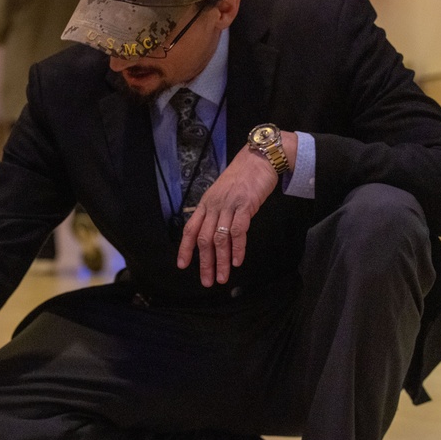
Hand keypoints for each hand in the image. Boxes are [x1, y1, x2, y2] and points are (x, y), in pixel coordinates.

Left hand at [177, 135, 295, 285]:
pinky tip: (237, 261)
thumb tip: (213, 234)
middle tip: (207, 281)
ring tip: (223, 277)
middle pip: (204, 239)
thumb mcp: (222, 194)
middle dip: (205, 263)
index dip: (185, 248)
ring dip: (221, 261)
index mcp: (205, 204)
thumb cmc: (241, 177)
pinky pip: (238, 231)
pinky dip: (237, 248)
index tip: (182, 265)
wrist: (258, 158)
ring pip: (220, 239)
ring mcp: (228, 206)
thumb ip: (216, 212)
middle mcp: (213, 206)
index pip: (190, 229)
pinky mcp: (245, 205)